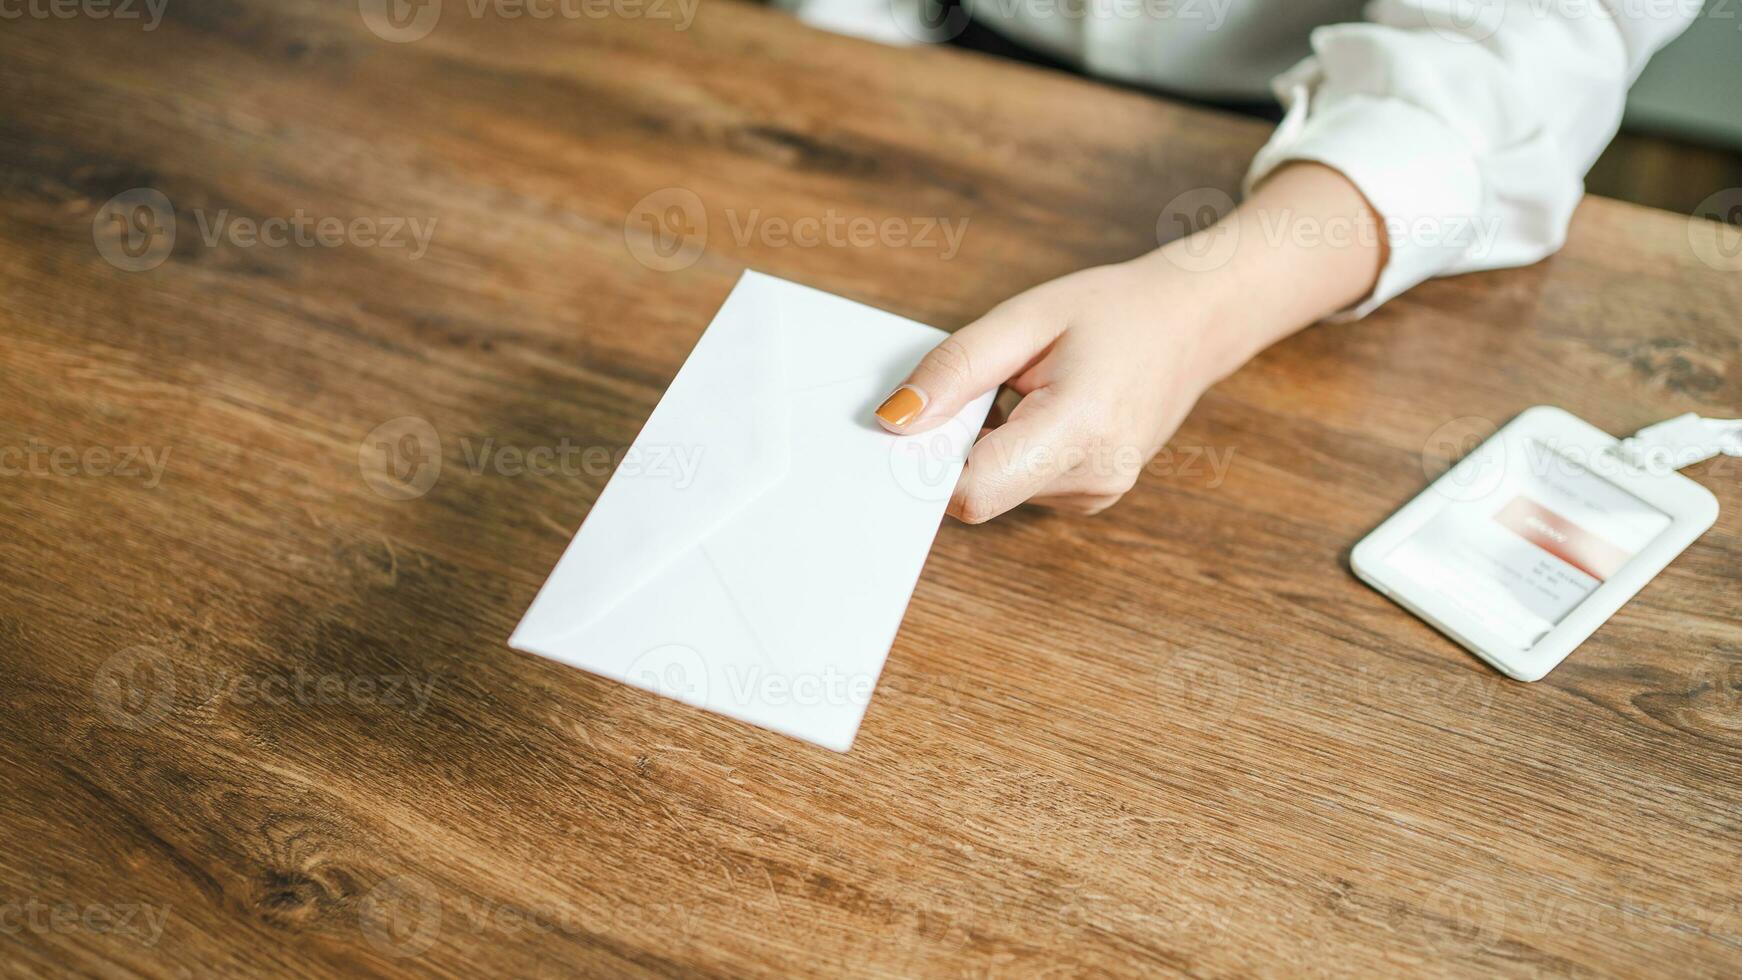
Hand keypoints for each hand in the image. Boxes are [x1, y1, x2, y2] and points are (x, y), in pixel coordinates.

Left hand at [874, 256, 1221, 520]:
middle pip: (979, 494)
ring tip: (1025, 392)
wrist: (1194, 322)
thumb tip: (894, 420)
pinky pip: (1022, 486)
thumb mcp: (1025, 317)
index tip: (917, 425)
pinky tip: (1040, 411)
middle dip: (957, 447)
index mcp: (1079, 428)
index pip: (973, 492)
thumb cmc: (1114, 311)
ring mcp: (1096, 493)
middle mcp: (1094, 476)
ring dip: (987, 447)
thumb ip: (955, 370)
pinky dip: (1011, 452)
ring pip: (998, 491)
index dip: (929, 466)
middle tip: (983, 387)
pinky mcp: (1092, 496)